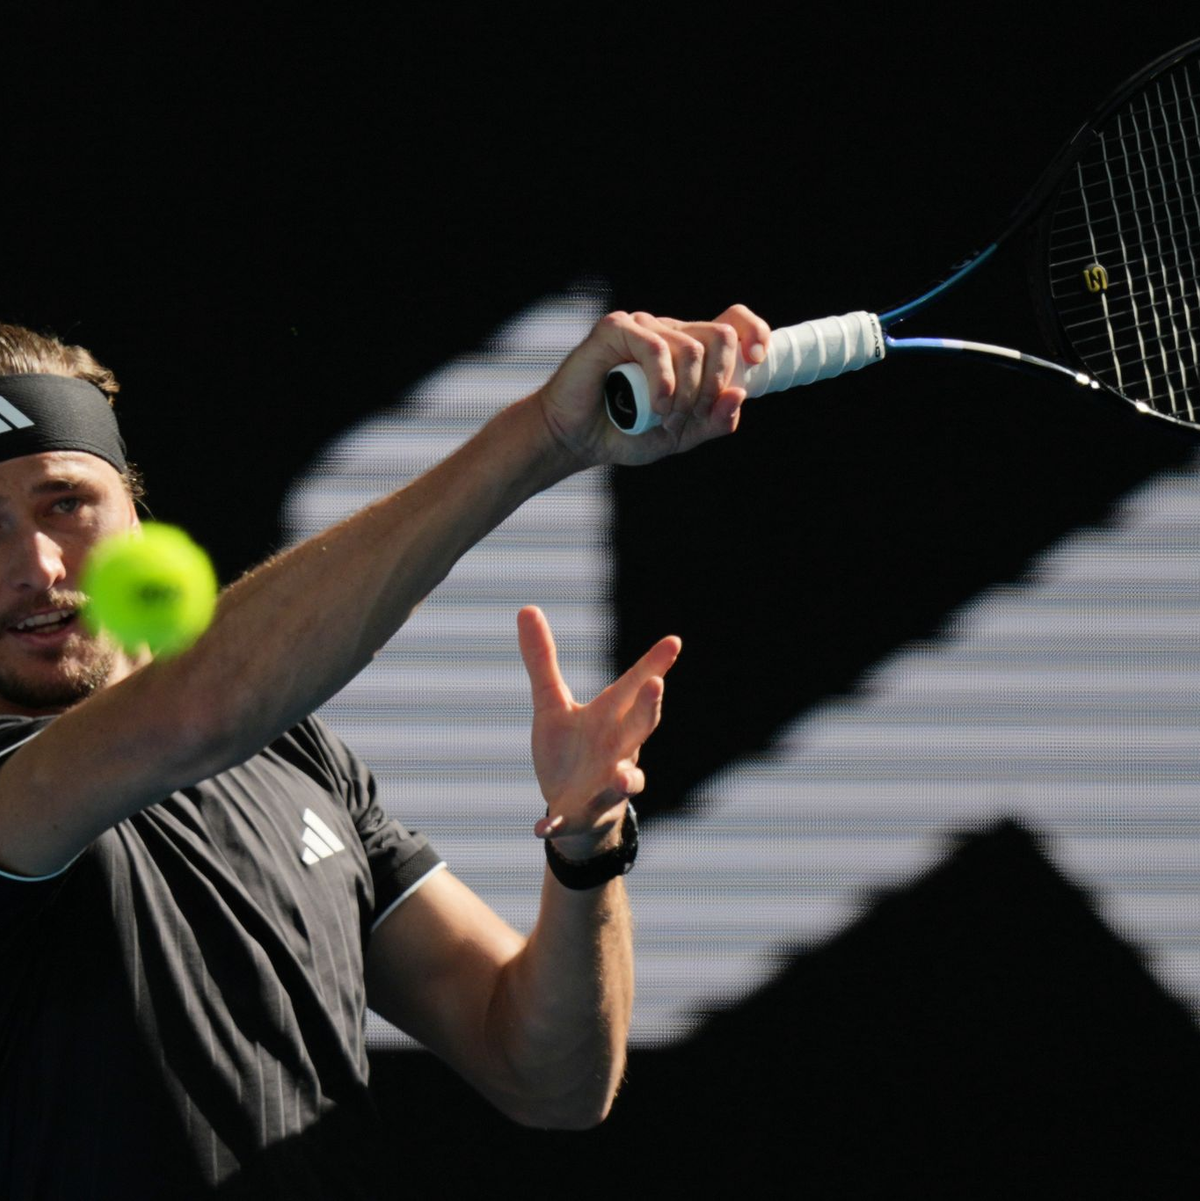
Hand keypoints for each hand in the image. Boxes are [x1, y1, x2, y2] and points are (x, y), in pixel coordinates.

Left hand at [517, 605, 679, 860]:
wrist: (571, 813)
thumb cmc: (571, 752)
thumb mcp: (551, 705)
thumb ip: (542, 660)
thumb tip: (526, 608)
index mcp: (610, 718)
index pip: (635, 687)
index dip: (654, 664)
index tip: (673, 641)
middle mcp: (617, 750)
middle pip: (640, 727)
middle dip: (649, 709)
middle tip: (657, 685)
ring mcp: (604, 785)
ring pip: (625, 780)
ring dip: (625, 778)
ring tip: (621, 775)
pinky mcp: (580, 815)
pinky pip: (569, 821)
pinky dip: (554, 825)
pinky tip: (538, 828)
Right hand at [537, 304, 770, 467]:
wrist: (577, 439)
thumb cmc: (625, 433)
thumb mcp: (681, 435)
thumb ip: (713, 420)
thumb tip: (739, 395)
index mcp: (689, 349)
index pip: (734, 322)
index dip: (754, 333)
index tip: (756, 360)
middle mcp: (669, 332)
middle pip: (720, 337)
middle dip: (714, 385)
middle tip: (691, 414)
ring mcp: (642, 327)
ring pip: (691, 348)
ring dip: (685, 394)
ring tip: (664, 417)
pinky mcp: (615, 330)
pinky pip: (655, 348)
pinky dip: (662, 383)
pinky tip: (654, 405)